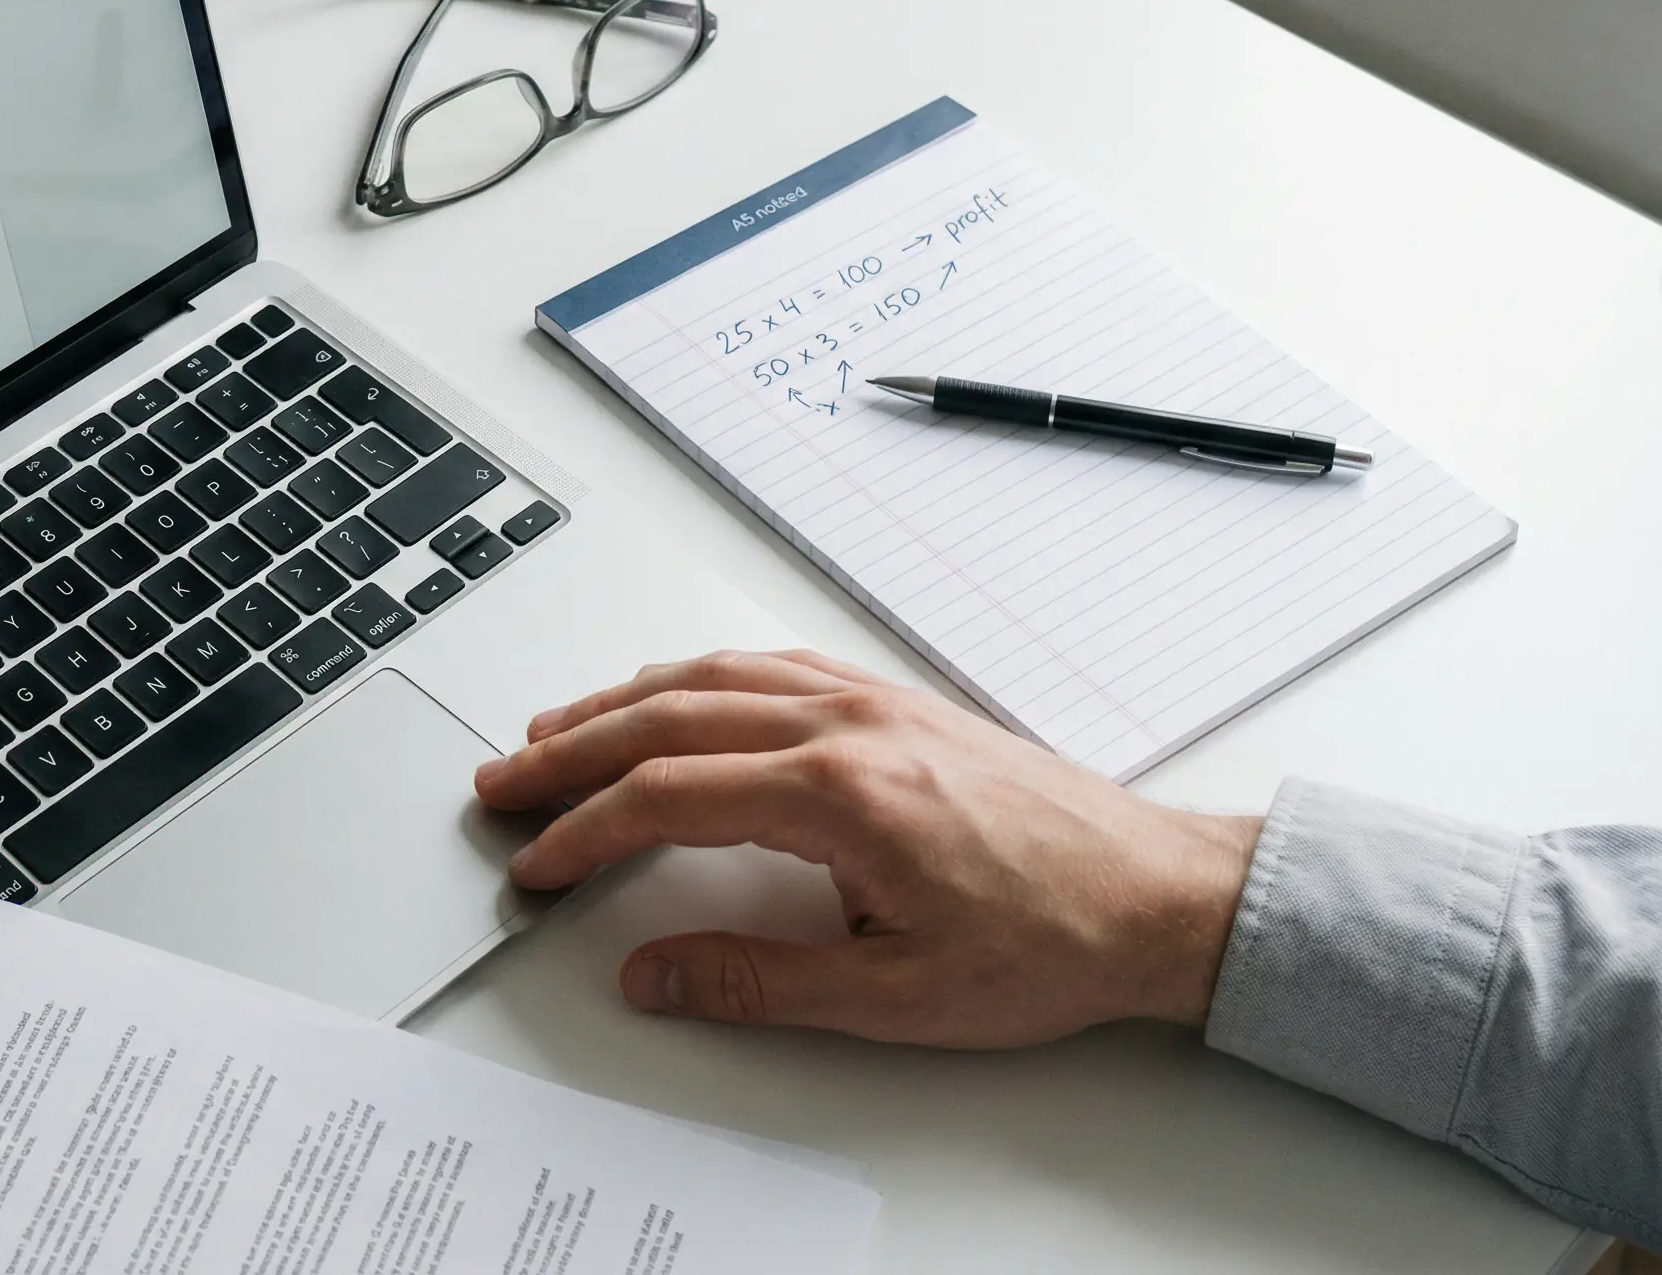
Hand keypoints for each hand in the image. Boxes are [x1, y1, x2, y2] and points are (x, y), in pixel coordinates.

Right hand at [472, 650, 1261, 1047]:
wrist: (1156, 896)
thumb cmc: (1051, 940)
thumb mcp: (893, 996)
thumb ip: (756, 980)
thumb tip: (654, 973)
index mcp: (841, 793)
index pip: (668, 797)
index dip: (585, 833)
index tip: (539, 864)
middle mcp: (849, 725)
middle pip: (669, 718)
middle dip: (572, 752)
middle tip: (505, 782)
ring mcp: (873, 702)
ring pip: (713, 678)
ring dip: (623, 701)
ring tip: (558, 732)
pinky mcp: (897, 702)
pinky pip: (769, 666)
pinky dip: (696, 677)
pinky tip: (673, 693)